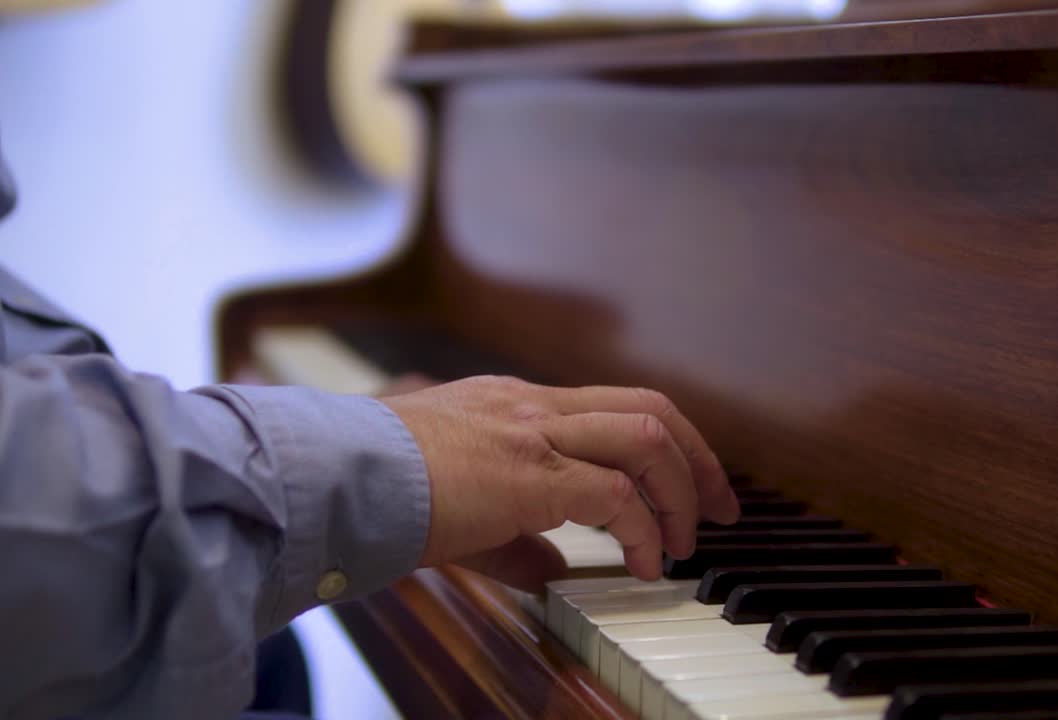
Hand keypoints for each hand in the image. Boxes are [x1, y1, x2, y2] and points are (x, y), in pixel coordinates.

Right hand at [381, 375, 739, 591]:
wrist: (335, 478)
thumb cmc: (383, 490)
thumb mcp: (462, 507)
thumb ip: (516, 537)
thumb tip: (554, 568)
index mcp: (519, 405)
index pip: (617, 407)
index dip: (667, 445)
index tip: (689, 489)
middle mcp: (534, 405)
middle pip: (651, 408)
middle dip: (698, 459)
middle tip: (721, 507)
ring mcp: (533, 431)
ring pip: (646, 436)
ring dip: (681, 490)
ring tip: (684, 541)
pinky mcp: (529, 472)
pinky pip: (615, 494)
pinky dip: (644, 529)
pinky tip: (644, 564)